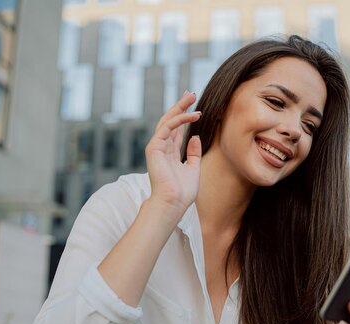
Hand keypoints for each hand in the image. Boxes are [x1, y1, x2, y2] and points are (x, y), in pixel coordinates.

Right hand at [145, 91, 201, 216]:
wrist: (172, 203)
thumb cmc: (182, 192)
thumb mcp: (193, 169)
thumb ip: (193, 153)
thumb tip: (195, 136)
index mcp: (169, 153)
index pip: (177, 130)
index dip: (184, 117)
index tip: (193, 105)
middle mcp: (162, 148)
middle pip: (171, 121)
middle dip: (180, 106)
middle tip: (190, 93)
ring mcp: (157, 147)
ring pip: (167, 120)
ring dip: (179, 107)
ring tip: (191, 96)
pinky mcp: (154, 147)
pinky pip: (167, 128)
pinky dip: (180, 119)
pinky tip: (193, 115)